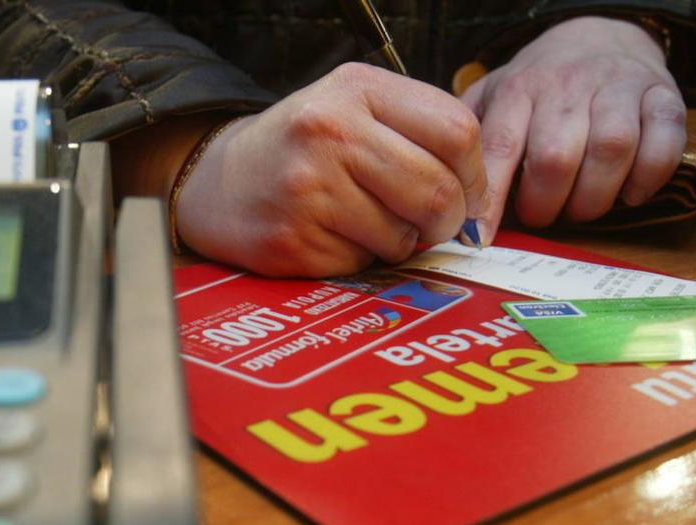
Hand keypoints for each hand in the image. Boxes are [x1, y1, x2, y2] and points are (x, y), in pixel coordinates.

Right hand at [174, 62, 487, 275]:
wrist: (218, 182)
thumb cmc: (300, 148)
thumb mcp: (352, 106)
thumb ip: (414, 130)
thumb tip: (478, 196)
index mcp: (355, 89)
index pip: (457, 131)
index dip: (475, 174)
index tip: (466, 194)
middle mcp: (330, 133)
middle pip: (436, 190)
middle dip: (447, 221)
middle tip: (433, 226)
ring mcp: (309, 190)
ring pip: (402, 236)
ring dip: (400, 243)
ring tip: (371, 226)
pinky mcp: (294, 240)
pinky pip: (361, 264)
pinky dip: (359, 260)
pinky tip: (334, 239)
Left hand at [462, 16, 685, 235]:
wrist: (596, 38)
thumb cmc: (535, 88)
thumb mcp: (490, 100)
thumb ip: (469, 143)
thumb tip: (444, 198)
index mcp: (518, 91)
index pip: (500, 149)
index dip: (490, 201)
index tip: (479, 238)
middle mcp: (567, 86)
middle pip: (555, 158)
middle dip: (545, 205)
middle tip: (541, 215)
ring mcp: (618, 88)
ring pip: (611, 150)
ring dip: (593, 198)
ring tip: (579, 207)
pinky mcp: (662, 97)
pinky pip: (663, 143)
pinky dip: (647, 179)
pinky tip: (628, 193)